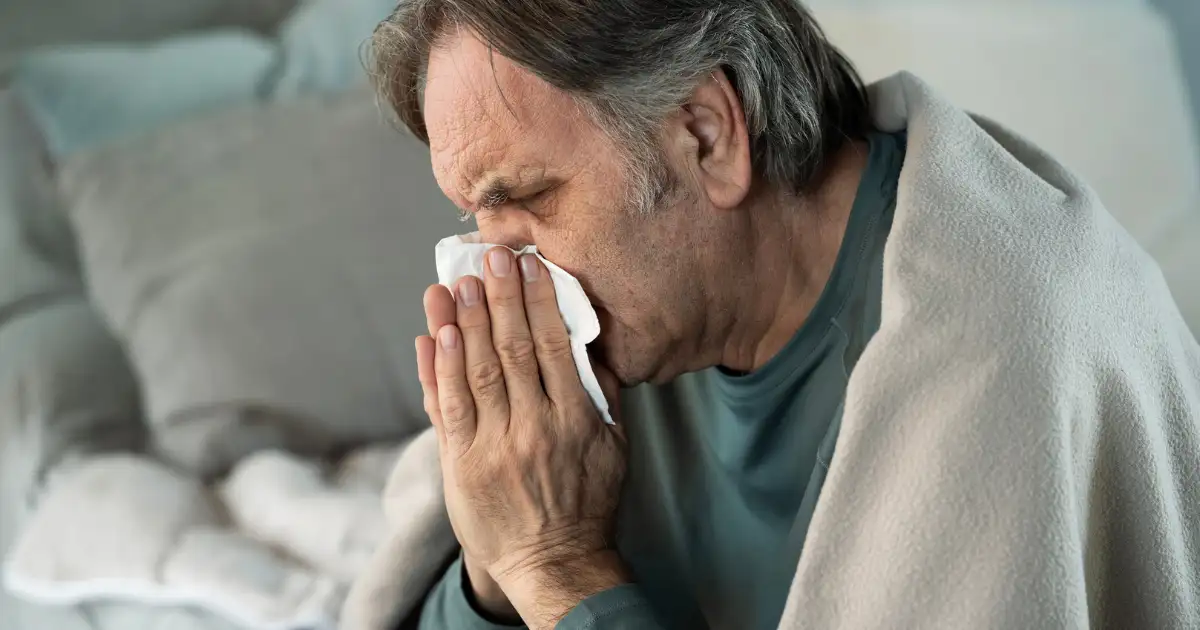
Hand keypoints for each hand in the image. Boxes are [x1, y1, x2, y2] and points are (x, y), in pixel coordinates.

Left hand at [416, 247, 629, 628]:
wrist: (555, 564)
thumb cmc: (588, 501)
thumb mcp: (614, 446)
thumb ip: (602, 392)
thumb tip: (590, 337)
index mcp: (576, 420)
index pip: (554, 346)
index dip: (538, 301)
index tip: (528, 265)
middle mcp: (535, 429)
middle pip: (512, 350)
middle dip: (498, 298)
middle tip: (488, 258)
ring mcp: (495, 448)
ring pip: (476, 372)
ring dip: (464, 323)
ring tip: (455, 284)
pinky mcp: (462, 466)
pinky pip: (447, 408)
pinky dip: (438, 369)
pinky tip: (434, 335)